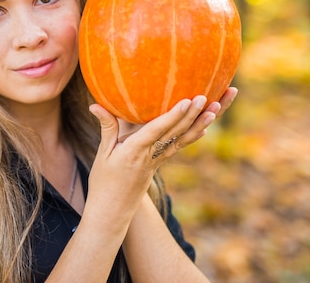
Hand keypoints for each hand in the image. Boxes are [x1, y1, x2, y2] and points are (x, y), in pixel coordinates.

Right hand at [85, 96, 208, 221]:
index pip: (156, 131)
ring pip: (182, 139)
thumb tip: (94, 104)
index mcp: (134, 151)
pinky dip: (192, 137)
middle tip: (207, 97)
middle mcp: (151, 156)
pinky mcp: (159, 164)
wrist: (114, 210)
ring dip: (200, 123)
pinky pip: (178, 147)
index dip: (172, 116)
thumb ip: (106, 127)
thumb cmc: (104, 182)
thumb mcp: (102, 154)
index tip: (186, 101)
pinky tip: (205, 128)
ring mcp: (158, 161)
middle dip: (192, 114)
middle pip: (175, 133)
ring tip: (215, 108)